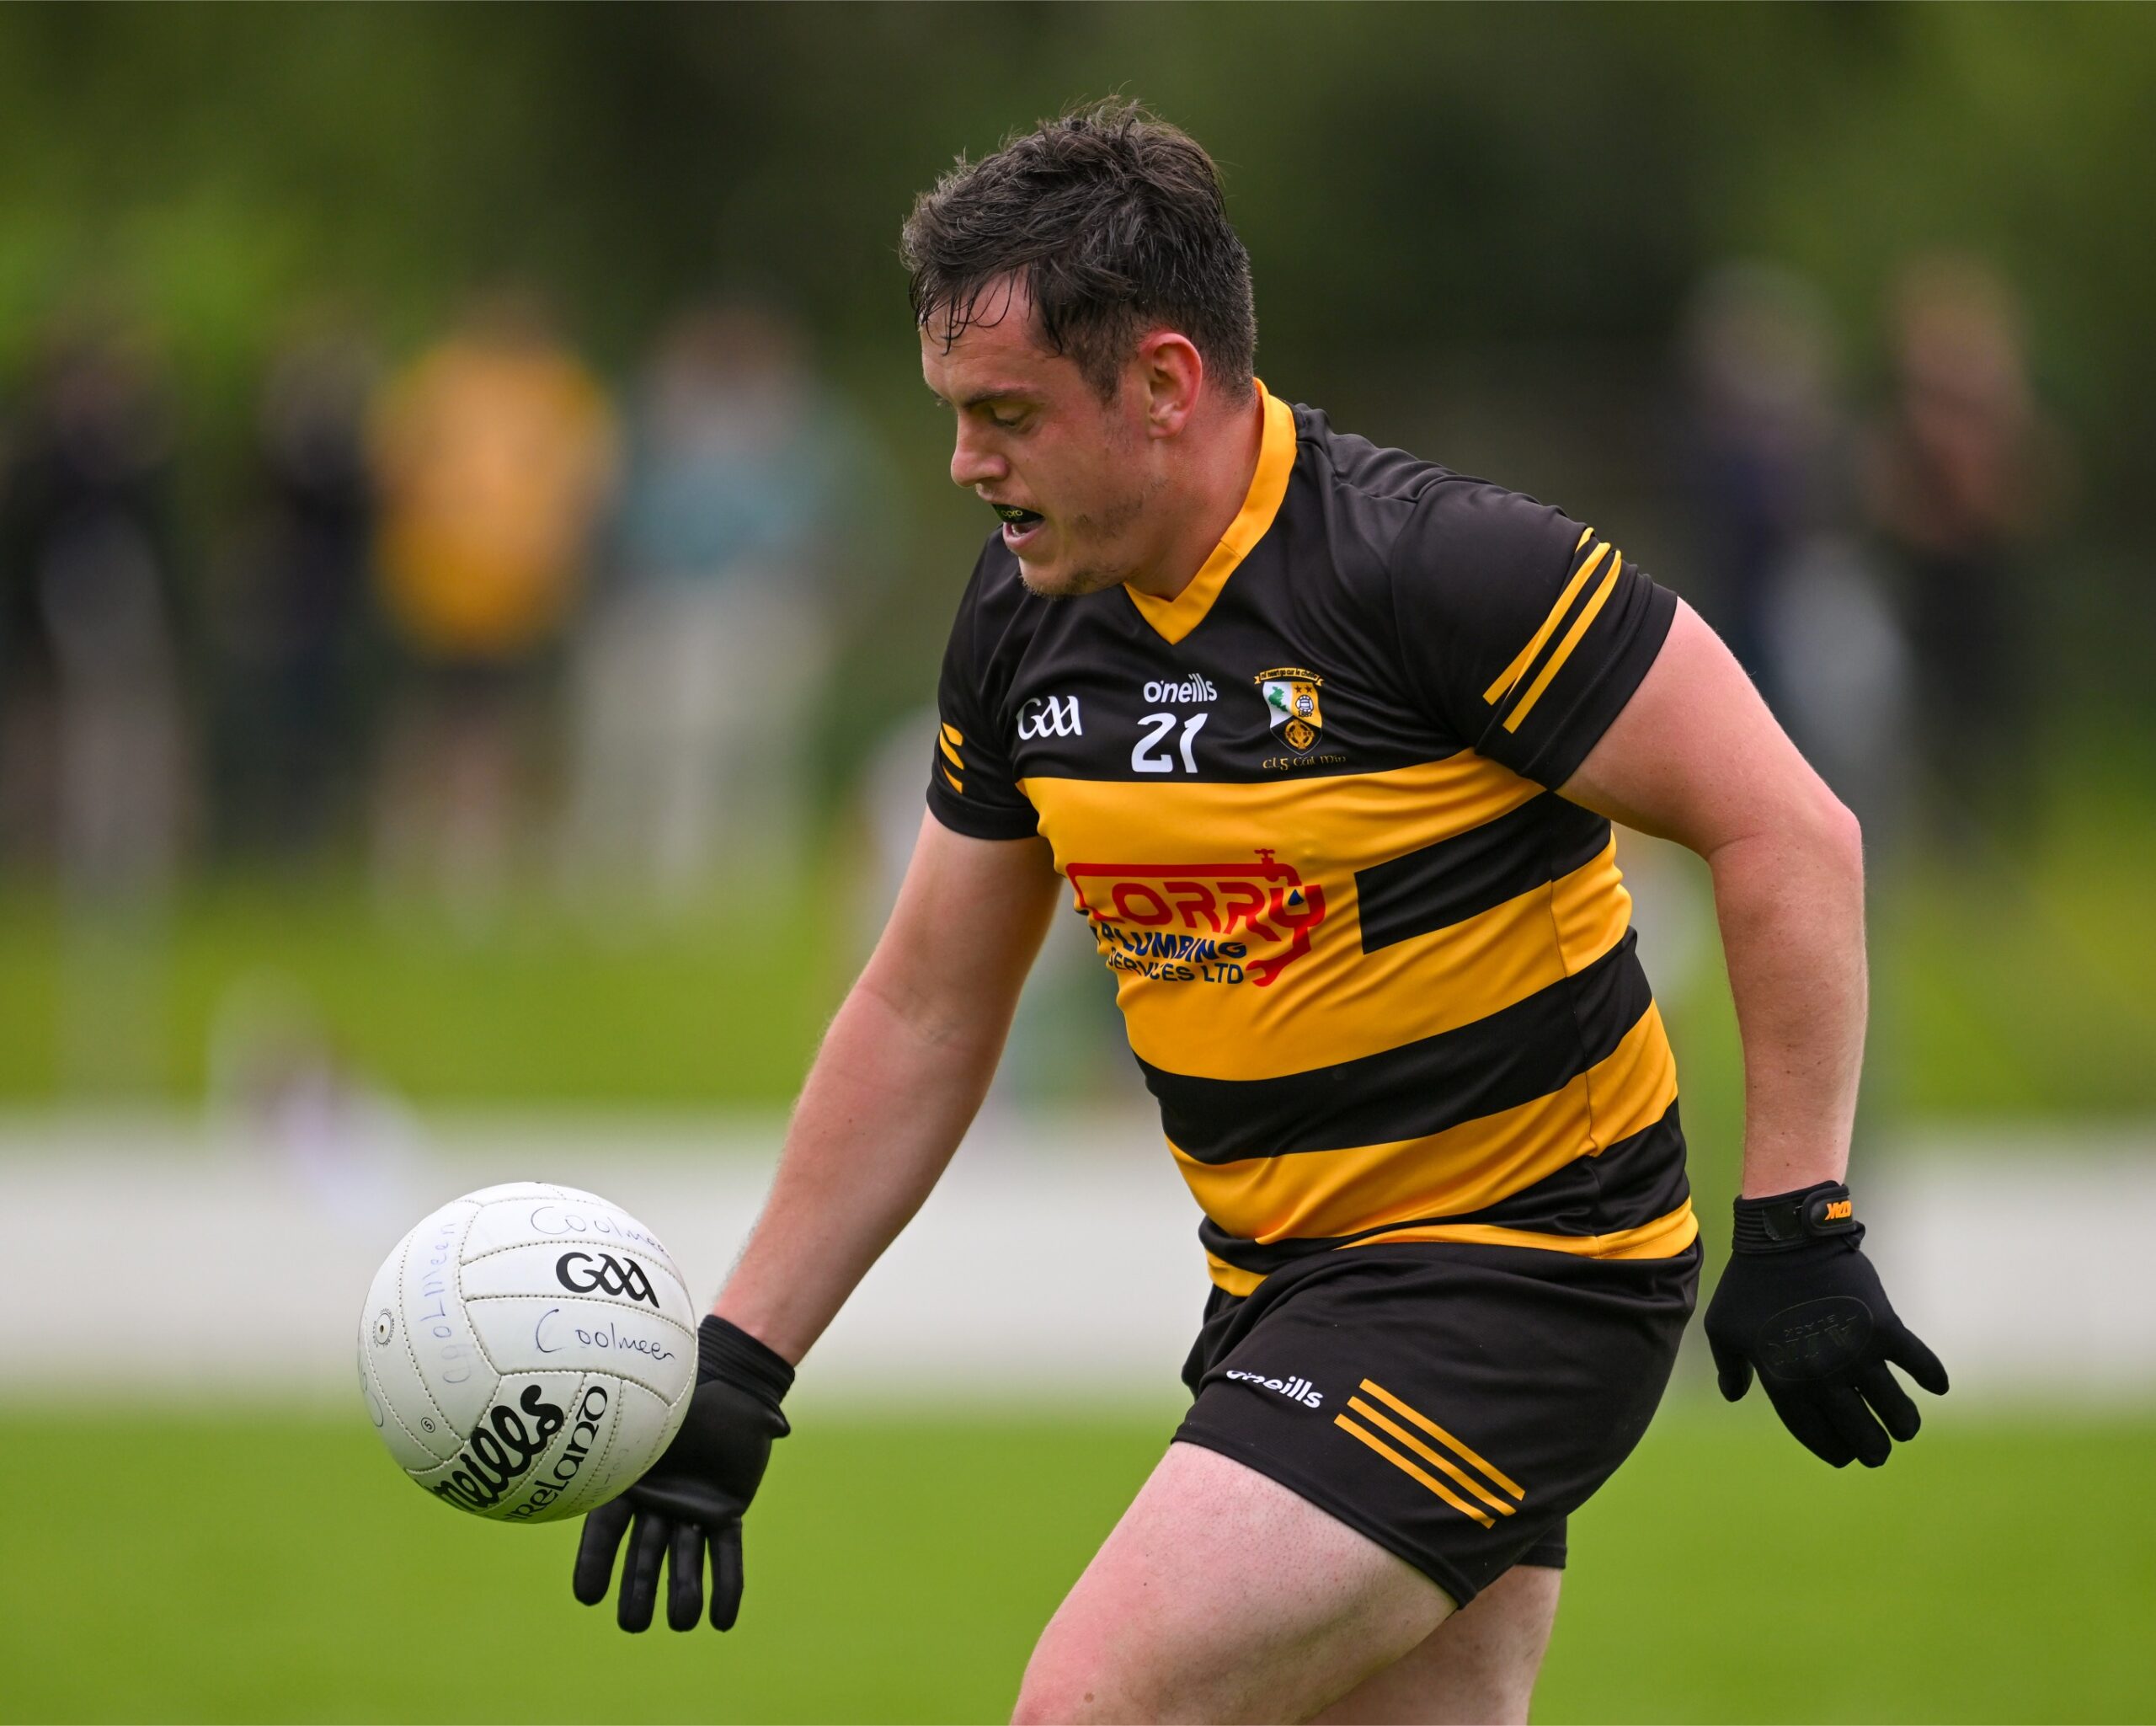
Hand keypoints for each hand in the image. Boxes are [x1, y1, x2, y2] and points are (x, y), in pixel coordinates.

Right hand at [571, 1314, 792, 1630]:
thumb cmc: (688, 1382)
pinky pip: (725, 1554)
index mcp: (631, 1479)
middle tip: (633, 1626)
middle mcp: (656, 1500)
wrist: (731, 1381)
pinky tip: (721, 1621)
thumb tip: (612, 1390)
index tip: (587, 1597)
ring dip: (683, 1591)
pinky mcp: (724, 1511)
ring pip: (683, 1560)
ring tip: (682, 1623)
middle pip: (642, 1555)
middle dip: (637, 1590)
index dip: (596, 1563)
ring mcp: (689, 1507)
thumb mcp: (660, 1392)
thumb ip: (644, 1399)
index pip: (607, 1530)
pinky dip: (727, 1586)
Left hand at [1704, 1182, 1947, 1467]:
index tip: (1845, 1456)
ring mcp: (1857, 1353)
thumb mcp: (1723, 1328)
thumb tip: (1734, 1395)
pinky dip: (1932, 1375)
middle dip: (1871, 1449)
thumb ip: (1729, 1367)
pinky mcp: (1884, 1327)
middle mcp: (1823, 1375)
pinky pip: (1918, 1361)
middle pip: (1858, 1430)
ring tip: (1905, 1428)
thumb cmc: (1749, 1283)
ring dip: (1903, 1422)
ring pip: (1893, 1406)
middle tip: (1879, 1453)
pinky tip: (1939, 1387)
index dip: (1833, 1450)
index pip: (1815, 1433)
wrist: (1786, 1238)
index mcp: (1784, 1381)